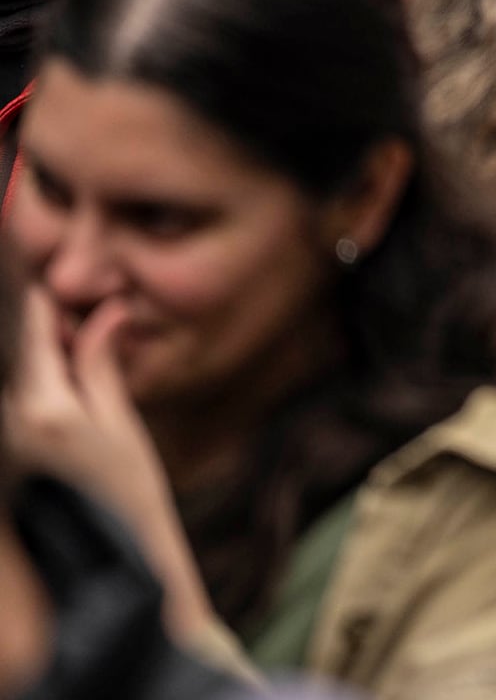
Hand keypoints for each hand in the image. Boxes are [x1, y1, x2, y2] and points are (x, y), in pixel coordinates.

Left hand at [8, 289, 217, 645]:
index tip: (47, 282)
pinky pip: (12, 414)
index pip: (31, 335)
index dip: (40, 303)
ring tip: (61, 357)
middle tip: (61, 320)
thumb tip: (103, 314)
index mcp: (44, 411)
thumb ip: (100, 366)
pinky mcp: (1, 467)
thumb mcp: (122, 422)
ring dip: (31, 366)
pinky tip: (51, 395)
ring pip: (11, 386)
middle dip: (34, 337)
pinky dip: (27, 395)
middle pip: (13, 360)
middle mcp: (10, 428)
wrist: (115, 566)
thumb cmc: (130, 495)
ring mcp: (1, 450)